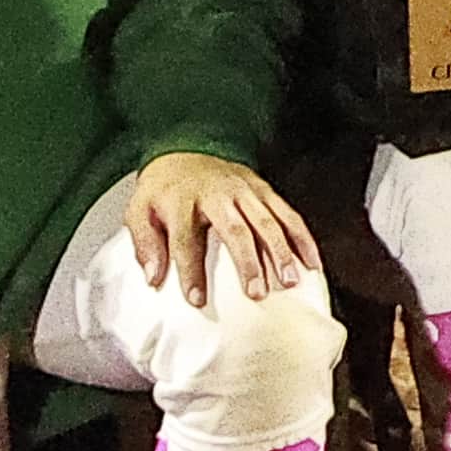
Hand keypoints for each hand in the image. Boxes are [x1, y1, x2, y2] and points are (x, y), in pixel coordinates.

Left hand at [112, 148, 320, 299]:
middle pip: (235, 229)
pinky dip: (302, 237)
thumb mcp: (139, 211)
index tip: (197, 300)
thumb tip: (153, 277)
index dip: (192, 271)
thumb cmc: (164, 190)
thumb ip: (144, 244)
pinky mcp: (263, 189)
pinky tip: (311, 262)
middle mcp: (217, 194)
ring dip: (281, 252)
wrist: (184, 150)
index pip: (186, 239)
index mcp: (183, 201)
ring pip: (267, 221)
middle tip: (257, 293)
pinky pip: (287, 213)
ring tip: (291, 281)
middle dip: (248, 262)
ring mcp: (244, 190)